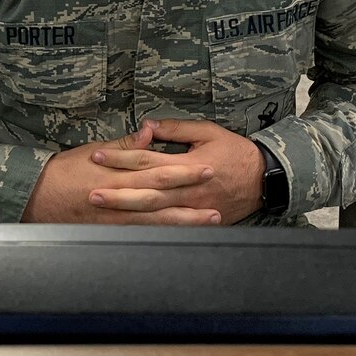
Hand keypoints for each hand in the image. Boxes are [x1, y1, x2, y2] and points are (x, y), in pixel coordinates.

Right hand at [21, 124, 220, 224]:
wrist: (37, 197)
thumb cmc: (65, 172)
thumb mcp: (93, 151)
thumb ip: (124, 145)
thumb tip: (148, 133)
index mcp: (118, 172)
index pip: (157, 169)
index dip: (185, 170)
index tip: (208, 167)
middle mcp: (120, 196)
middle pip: (163, 196)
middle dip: (192, 196)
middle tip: (219, 196)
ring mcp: (116, 219)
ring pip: (158, 221)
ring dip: (185, 220)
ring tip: (211, 220)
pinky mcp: (111, 233)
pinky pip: (143, 236)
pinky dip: (165, 236)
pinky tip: (182, 237)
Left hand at [89, 119, 265, 224]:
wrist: (264, 178)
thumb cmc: (234, 151)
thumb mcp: (206, 131)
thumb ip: (175, 129)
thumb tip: (147, 125)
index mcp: (187, 164)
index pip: (147, 160)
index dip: (121, 158)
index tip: (98, 156)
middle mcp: (187, 190)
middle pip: (146, 191)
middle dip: (117, 192)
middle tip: (91, 191)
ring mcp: (192, 209)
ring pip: (155, 213)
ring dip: (127, 212)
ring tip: (103, 210)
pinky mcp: (198, 222)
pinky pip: (170, 227)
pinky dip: (150, 229)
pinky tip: (130, 230)